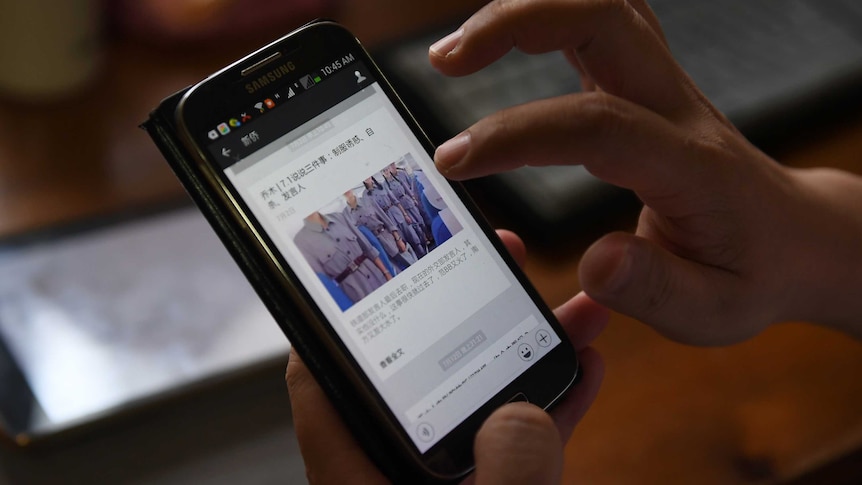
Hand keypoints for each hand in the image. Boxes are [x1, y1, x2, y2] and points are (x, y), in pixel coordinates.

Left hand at [286, 230, 607, 483]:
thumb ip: (502, 479)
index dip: (337, 311)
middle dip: (463, 304)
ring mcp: (450, 479)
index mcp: (363, 474)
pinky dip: (552, 404)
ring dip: (526, 348)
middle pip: (416, 365)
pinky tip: (585, 365)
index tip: (368, 255)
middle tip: (499, 254)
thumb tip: (519, 417)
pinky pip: (520, 438)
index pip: (323, 376)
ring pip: (481, 396)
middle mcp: (398, 467)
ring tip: (567, 303)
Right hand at [430, 0, 861, 343]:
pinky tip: (504, 43)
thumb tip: (595, 262)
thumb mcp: (713, 310)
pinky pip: (597, 22)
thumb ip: (655, 289)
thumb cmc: (752, 272)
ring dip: (524, 11)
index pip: (597, 125)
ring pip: (598, 5)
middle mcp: (676, 108)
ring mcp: (663, 87)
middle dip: (513, 23)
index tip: (455, 161)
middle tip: (445, 63)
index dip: (518, 134)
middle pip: (601, 17)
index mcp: (689, 164)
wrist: (795, 237)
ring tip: (459, 52)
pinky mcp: (647, 84)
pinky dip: (543, 19)